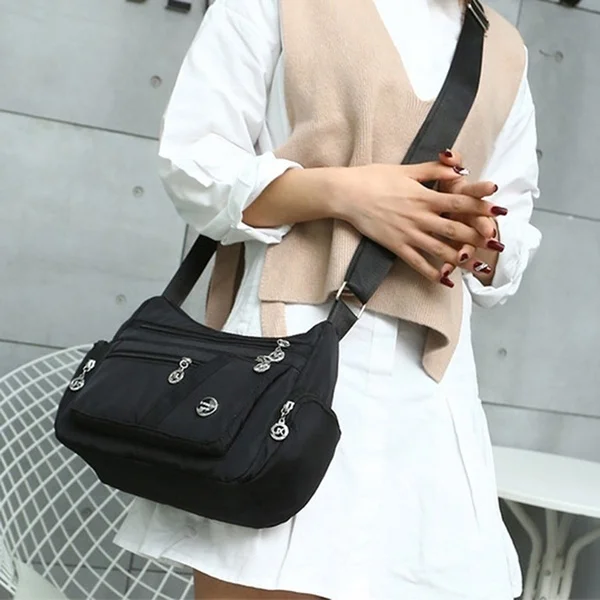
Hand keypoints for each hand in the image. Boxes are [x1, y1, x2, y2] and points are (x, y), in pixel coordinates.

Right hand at [336, 162, 507, 283]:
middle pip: (455, 229)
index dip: (481, 205)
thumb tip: (459, 169)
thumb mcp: (407, 169)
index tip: (499, 208)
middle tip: (496, 243)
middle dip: (478, 237)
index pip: (460, 201)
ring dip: (461, 259)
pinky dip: (432, 273)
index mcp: (424, 196)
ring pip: (440, 250)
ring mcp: (408, 234)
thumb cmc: (375, 178)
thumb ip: (434, 169)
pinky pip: (417, 263)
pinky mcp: (396, 246)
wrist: (348, 194)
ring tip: (478, 266)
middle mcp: (420, 217)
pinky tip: (444, 280)